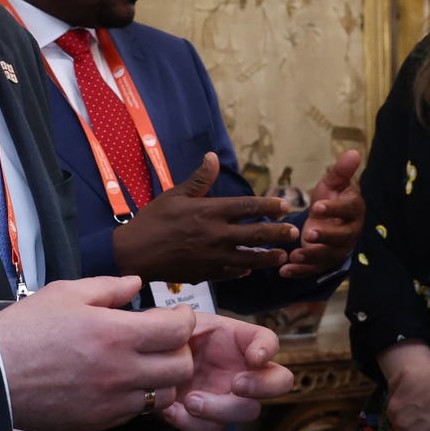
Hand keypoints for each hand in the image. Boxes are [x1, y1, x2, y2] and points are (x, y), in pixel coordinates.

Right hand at [0, 276, 199, 430]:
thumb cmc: (26, 329)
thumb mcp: (65, 293)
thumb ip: (108, 288)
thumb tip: (136, 284)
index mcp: (117, 334)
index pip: (177, 331)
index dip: (185, 320)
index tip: (178, 314)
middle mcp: (122, 372)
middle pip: (181, 368)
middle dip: (180, 351)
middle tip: (165, 340)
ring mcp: (112, 401)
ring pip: (164, 396)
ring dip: (163, 378)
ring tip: (146, 363)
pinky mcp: (100, 422)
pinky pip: (136, 412)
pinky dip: (139, 397)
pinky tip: (121, 382)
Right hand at [111, 152, 299, 284]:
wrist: (134, 254)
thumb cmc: (152, 220)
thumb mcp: (174, 195)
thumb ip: (198, 179)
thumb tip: (213, 156)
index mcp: (209, 212)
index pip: (248, 207)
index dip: (269, 206)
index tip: (285, 206)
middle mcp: (216, 235)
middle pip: (256, 234)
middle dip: (278, 233)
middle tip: (295, 232)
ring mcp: (213, 258)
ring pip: (249, 258)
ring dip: (268, 256)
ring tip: (282, 255)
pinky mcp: (206, 274)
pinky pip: (231, 273)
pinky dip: (242, 270)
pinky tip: (249, 269)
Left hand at [161, 312, 294, 430]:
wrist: (148, 367)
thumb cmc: (169, 341)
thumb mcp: (174, 324)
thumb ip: (181, 320)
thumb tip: (184, 319)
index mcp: (239, 341)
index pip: (268, 340)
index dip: (268, 349)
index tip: (254, 357)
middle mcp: (244, 370)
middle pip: (279, 382)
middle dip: (263, 386)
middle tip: (237, 384)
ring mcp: (230, 397)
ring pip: (247, 411)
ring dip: (221, 409)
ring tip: (190, 401)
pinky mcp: (209, 418)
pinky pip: (212, 429)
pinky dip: (193, 423)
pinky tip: (171, 411)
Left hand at [280, 149, 364, 278]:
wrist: (328, 218)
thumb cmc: (331, 198)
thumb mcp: (333, 183)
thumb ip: (341, 171)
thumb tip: (354, 152)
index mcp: (354, 210)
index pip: (348, 210)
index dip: (334, 209)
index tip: (317, 207)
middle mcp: (350, 232)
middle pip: (342, 237)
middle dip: (325, 237)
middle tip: (308, 234)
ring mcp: (338, 249)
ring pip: (328, 255)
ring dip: (311, 257)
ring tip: (295, 256)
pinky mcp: (325, 261)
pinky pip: (314, 268)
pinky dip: (300, 271)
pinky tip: (284, 271)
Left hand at [379, 340, 429, 430]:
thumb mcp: (405, 372)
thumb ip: (393, 386)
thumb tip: (392, 398)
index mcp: (394, 411)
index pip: (394, 414)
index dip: (405, 408)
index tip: (416, 405)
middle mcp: (402, 428)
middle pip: (403, 428)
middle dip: (411, 422)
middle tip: (425, 414)